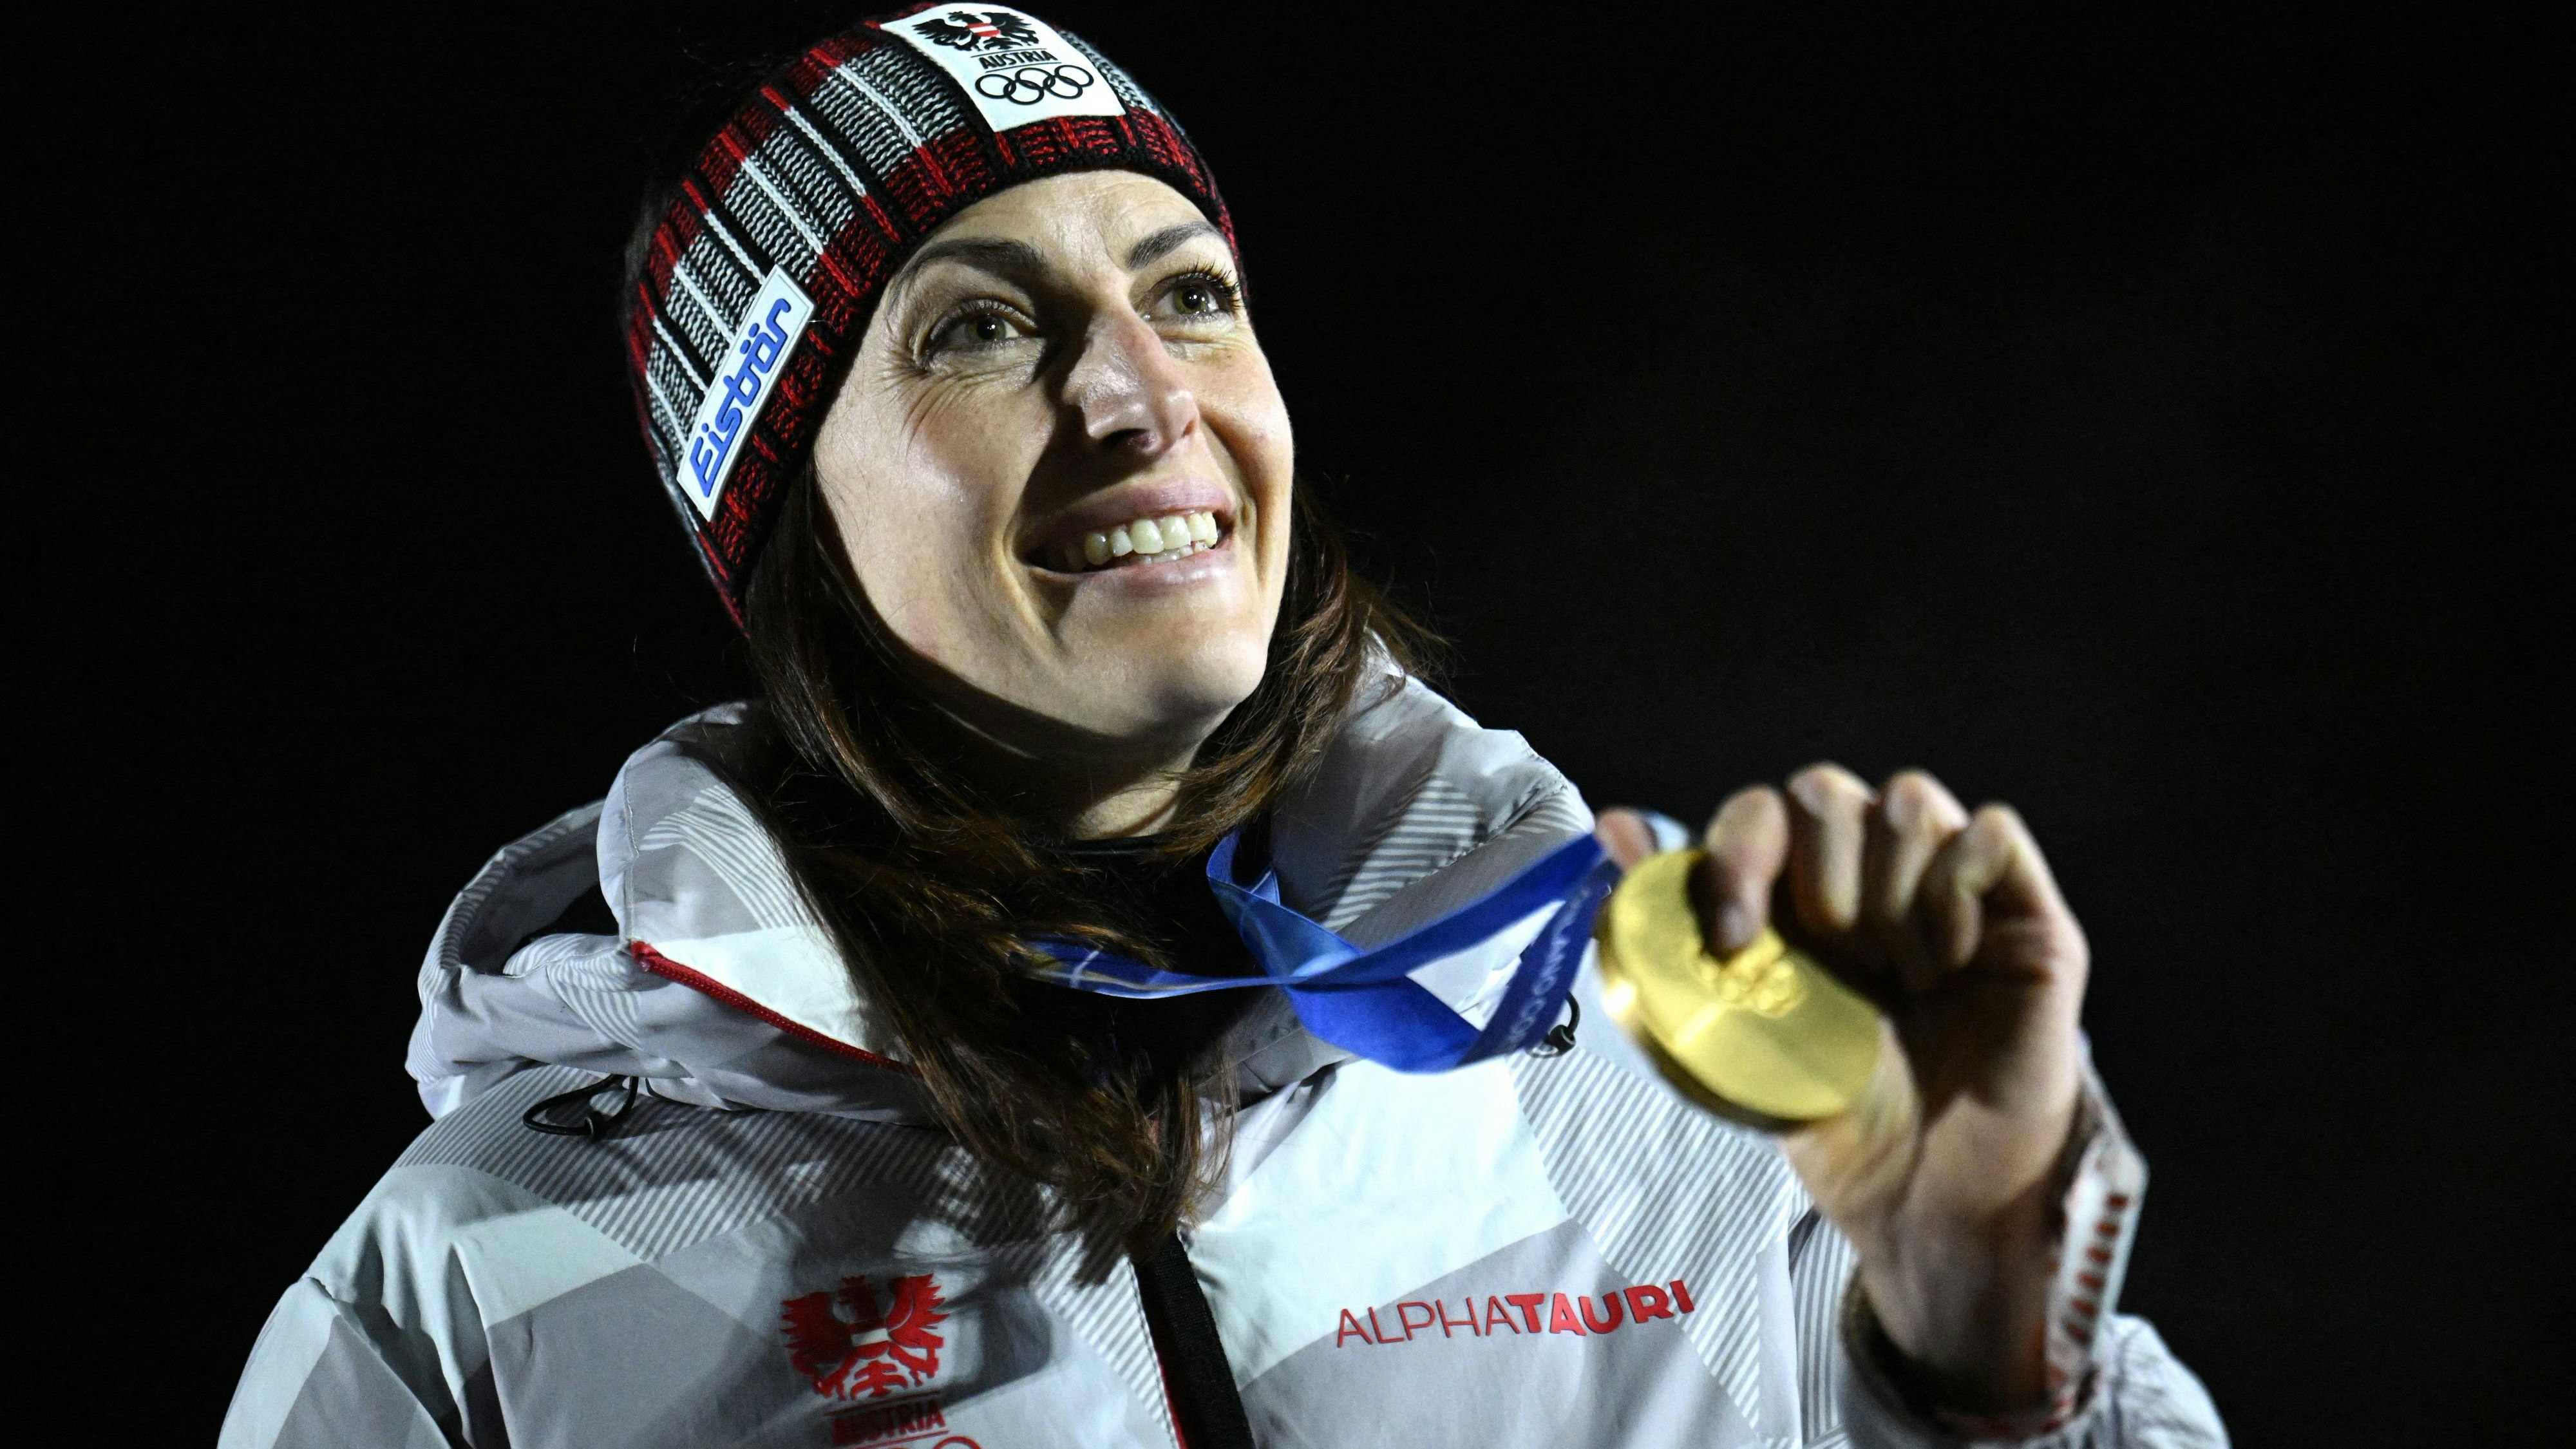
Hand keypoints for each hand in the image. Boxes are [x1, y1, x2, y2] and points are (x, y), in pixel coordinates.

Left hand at [1598, 768, 2086, 1410]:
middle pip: (1826, 791)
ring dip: (1891, 891)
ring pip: (1910, 800)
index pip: (1760, 812)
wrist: (1925, 1197)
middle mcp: (1872, 877)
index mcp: (1799, 898)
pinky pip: (1993, 832)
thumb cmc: (1834, 1117)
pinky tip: (1954, 962)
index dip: (1739, 857)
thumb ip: (1676, 925)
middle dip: (1815, 877)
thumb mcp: (1734, 1026)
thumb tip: (1612, 822)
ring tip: (1905, 977)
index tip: (1734, 942)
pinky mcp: (2026, 914)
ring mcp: (1951, 888)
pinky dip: (1960, 887)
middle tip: (1838, 965)